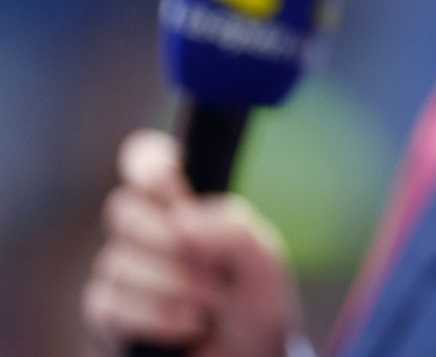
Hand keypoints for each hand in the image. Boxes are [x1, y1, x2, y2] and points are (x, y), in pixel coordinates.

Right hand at [81, 130, 301, 356]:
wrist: (248, 355)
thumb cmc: (255, 300)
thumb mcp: (263, 261)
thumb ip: (232, 232)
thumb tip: (183, 222)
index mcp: (185, 206)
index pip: (145, 162)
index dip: (147, 162)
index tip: (169, 175)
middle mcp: (145, 232)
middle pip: (121, 210)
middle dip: (169, 241)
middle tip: (211, 267)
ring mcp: (121, 272)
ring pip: (117, 263)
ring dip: (173, 287)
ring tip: (210, 305)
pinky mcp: (107, 313)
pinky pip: (110, 305)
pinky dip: (157, 317)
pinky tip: (189, 325)